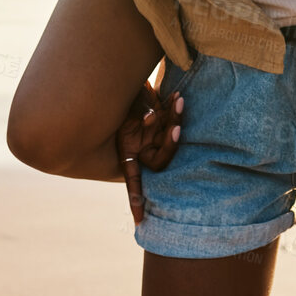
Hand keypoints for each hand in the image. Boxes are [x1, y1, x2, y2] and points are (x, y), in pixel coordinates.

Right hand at [117, 82, 181, 224]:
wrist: (120, 74)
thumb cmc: (117, 92)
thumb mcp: (124, 103)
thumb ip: (138, 111)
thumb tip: (151, 118)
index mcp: (126, 150)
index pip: (133, 181)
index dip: (136, 199)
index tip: (140, 221)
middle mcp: (139, 147)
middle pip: (161, 159)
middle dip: (171, 143)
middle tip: (177, 126)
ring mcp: (151, 136)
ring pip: (171, 138)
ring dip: (176, 120)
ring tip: (178, 100)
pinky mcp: (161, 121)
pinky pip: (173, 122)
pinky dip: (175, 110)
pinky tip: (176, 96)